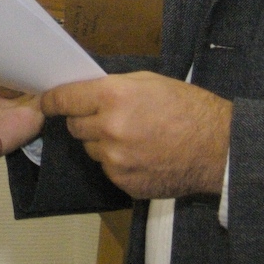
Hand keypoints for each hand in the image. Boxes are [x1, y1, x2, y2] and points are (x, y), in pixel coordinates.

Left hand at [41, 72, 231, 199]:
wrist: (218, 148)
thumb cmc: (188, 109)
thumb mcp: (148, 82)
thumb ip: (111, 87)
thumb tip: (83, 93)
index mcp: (114, 96)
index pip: (64, 99)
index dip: (52, 100)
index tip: (45, 102)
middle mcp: (109, 128)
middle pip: (75, 126)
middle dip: (86, 120)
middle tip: (111, 116)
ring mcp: (115, 159)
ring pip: (90, 149)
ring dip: (103, 142)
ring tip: (135, 136)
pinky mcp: (124, 182)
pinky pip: (108, 168)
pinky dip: (118, 162)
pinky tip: (142, 154)